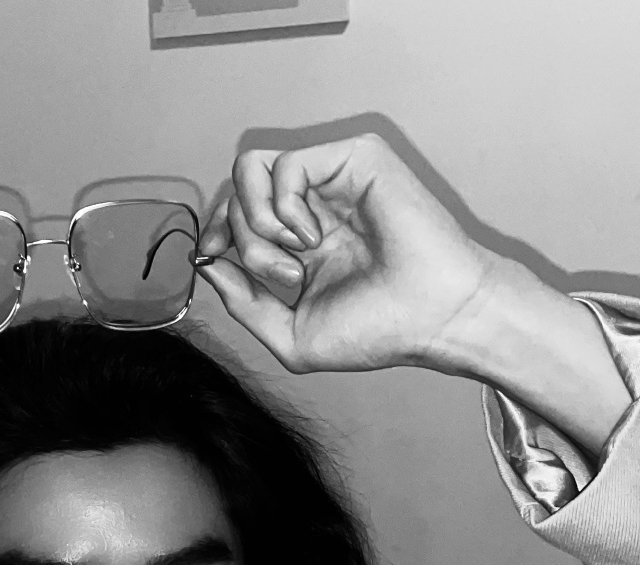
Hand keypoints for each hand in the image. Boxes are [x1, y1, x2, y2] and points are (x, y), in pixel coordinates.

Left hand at [197, 134, 501, 375]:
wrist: (433, 318)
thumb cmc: (379, 331)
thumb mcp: (290, 334)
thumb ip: (242, 302)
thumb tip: (206, 263)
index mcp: (303, 239)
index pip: (238, 211)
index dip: (217, 229)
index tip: (214, 255)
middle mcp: (316, 203)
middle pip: (237, 191)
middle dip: (245, 240)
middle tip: (287, 275)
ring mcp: (334, 177)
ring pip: (251, 169)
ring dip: (260, 222)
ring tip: (300, 254)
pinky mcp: (354, 156)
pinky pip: (287, 164)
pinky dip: (287, 206)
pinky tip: (317, 236)